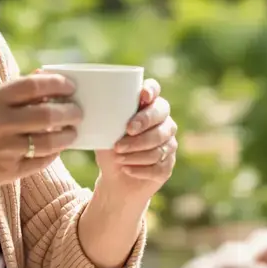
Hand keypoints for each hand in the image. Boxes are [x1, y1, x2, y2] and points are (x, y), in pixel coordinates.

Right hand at [0, 73, 82, 189]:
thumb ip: (17, 91)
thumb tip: (48, 78)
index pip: (34, 86)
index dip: (57, 84)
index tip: (70, 87)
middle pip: (47, 115)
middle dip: (70, 112)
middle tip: (78, 111)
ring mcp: (4, 150)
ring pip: (49, 142)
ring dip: (67, 135)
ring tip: (72, 131)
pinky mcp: (9, 171)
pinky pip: (42, 162)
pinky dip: (54, 153)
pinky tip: (56, 147)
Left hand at [94, 78, 176, 197]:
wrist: (116, 178)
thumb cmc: (109, 148)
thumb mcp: (103, 132)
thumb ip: (107, 118)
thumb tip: (98, 107)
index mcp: (146, 106)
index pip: (154, 89)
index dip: (151, 90)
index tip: (143, 95)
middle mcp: (162, 120)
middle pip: (160, 115)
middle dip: (143, 123)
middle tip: (125, 132)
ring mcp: (169, 142)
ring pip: (159, 143)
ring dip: (137, 152)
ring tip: (118, 157)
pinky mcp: (168, 163)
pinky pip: (159, 165)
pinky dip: (141, 169)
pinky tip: (127, 169)